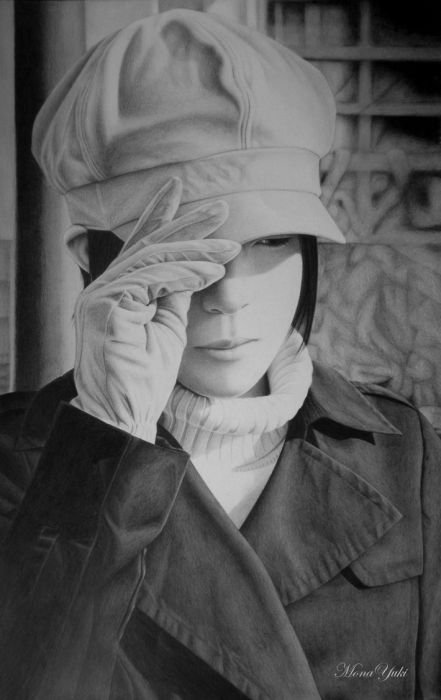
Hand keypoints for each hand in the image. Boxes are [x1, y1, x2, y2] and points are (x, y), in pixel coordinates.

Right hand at [71, 178, 239, 441]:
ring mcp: (99, 296)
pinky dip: (184, 273)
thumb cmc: (145, 379)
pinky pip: (151, 279)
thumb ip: (174, 295)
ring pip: (153, 259)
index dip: (160, 216)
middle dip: (187, 225)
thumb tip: (194, 266)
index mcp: (116, 291)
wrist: (124, 416)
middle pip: (148, 245)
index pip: (140, 246)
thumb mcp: (167, 327)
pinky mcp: (104, 307)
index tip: (182, 191)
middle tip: (222, 209)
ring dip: (196, 253)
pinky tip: (211, 273)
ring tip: (231, 252)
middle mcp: (103, 288)